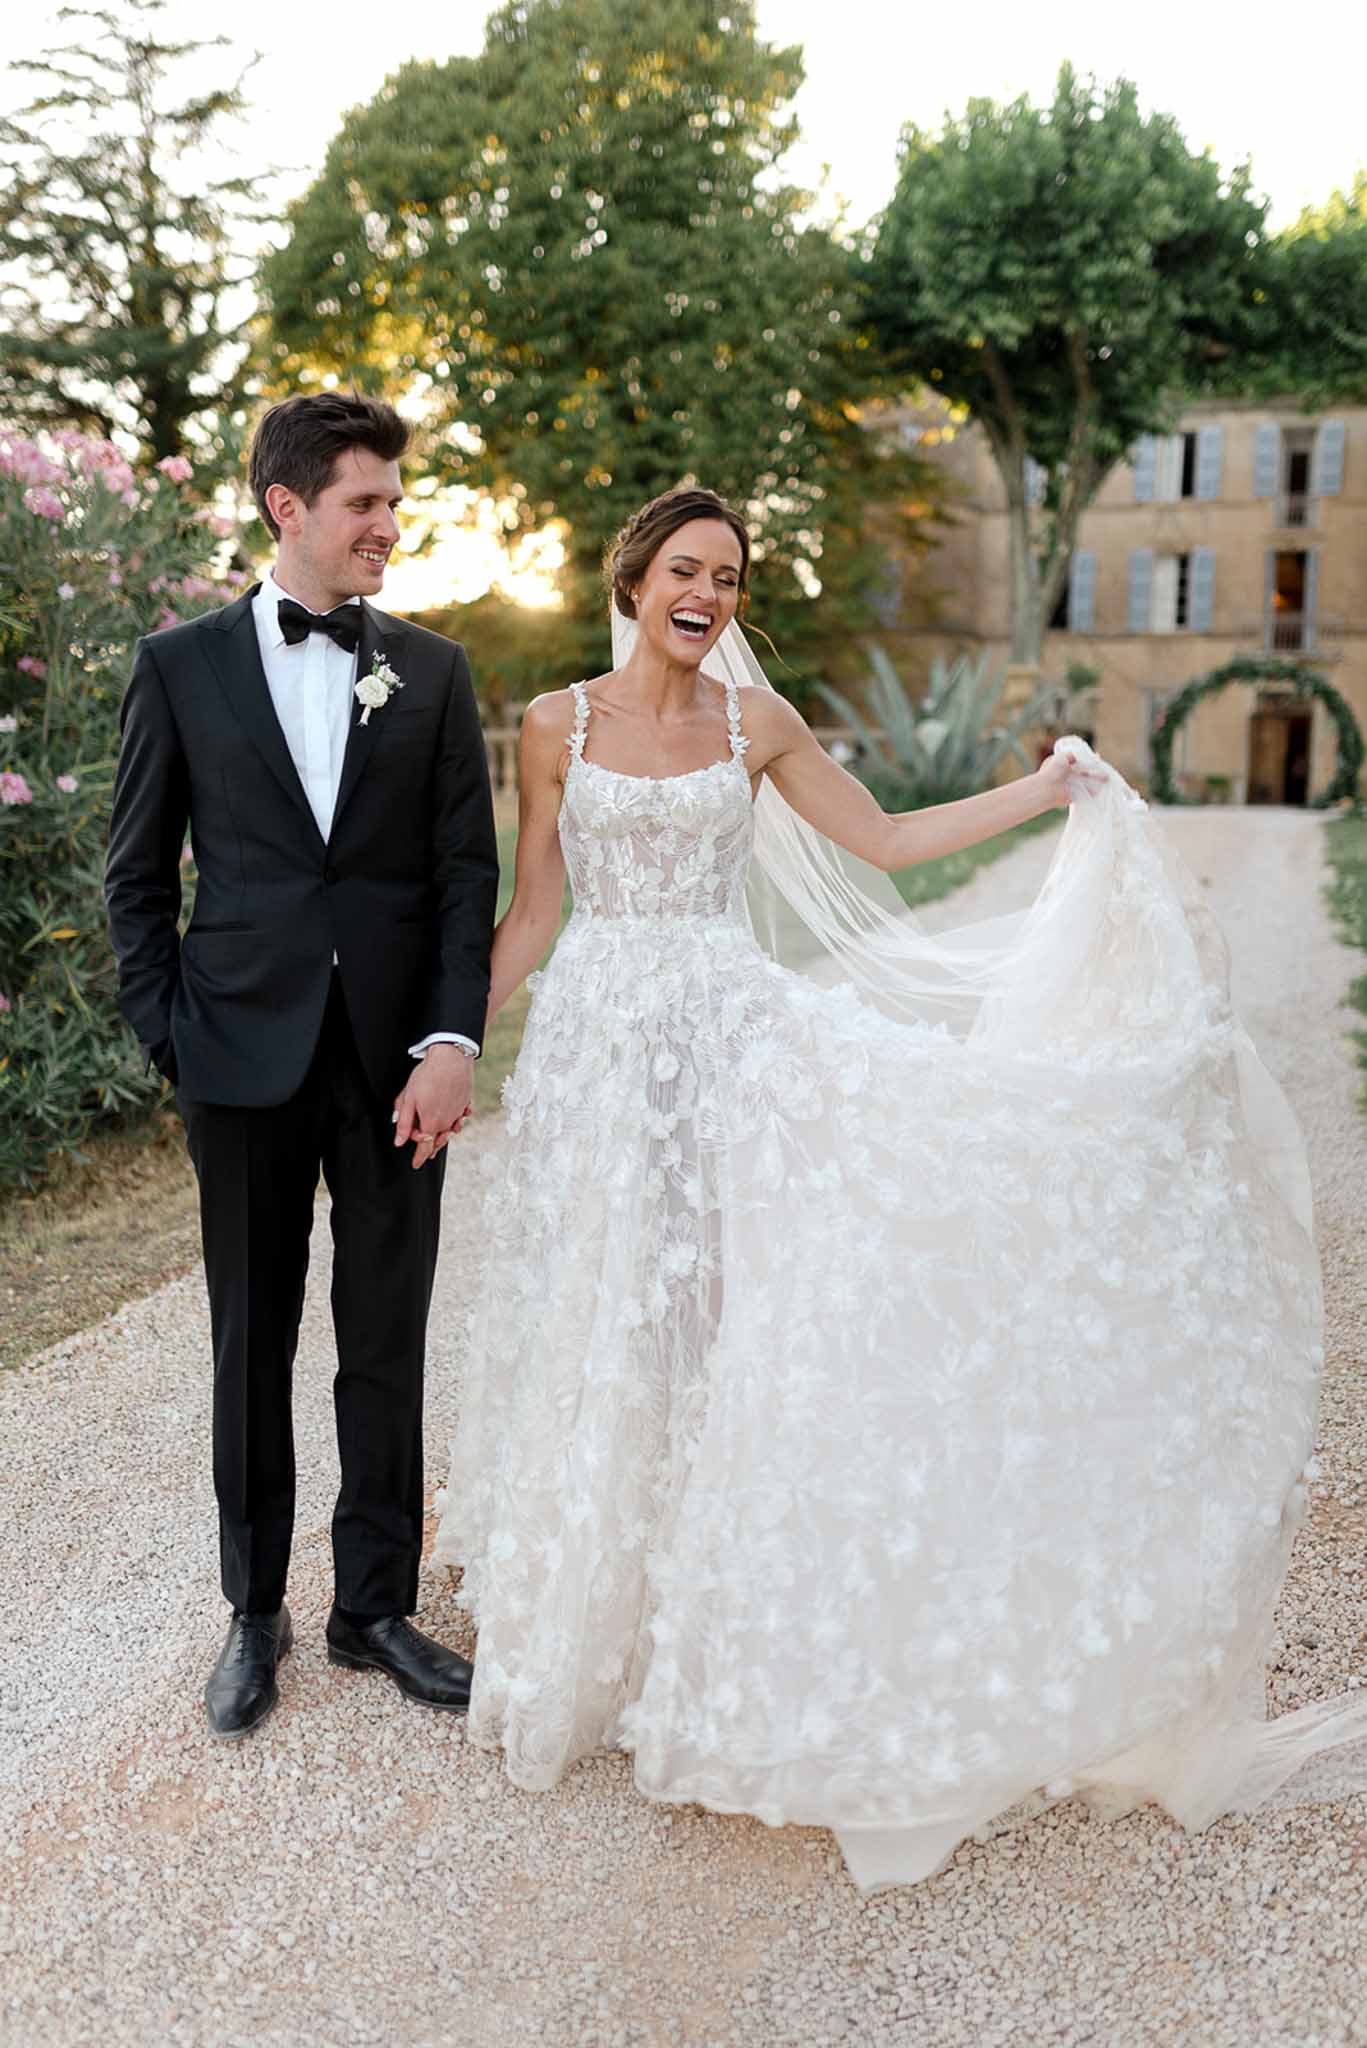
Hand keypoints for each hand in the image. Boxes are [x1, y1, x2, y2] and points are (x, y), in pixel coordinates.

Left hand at [392, 1045, 474, 1169]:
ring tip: (438, 1138)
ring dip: (443, 1136)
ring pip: (450, 1131)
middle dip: (430, 1148)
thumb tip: (399, 1142)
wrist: (451, 1058)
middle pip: (438, 1141)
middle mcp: (448, 1122)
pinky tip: (454, 1119)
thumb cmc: (428, 1076)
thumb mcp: (409, 1099)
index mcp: (432, 1123)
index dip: (419, 1158)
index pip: (424, 1148)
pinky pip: (461, 1118)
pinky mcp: (466, 1103)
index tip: (416, 1164)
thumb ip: (404, 1123)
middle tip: (423, 1151)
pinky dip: (456, 1121)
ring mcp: (459, 1113)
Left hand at [1035, 746, 1107, 810]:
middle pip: (1084, 772)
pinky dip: (1092, 791)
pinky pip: (1085, 793)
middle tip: (1105, 771)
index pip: (1078, 761)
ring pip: (1086, 782)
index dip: (1088, 760)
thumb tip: (1085, 756)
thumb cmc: (1053, 770)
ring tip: (1106, 778)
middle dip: (1095, 771)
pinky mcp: (1072, 795)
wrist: (1047, 787)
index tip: (1097, 758)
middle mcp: (1066, 775)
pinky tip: (1100, 789)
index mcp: (1062, 765)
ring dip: (1096, 780)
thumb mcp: (1063, 756)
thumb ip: (1074, 755)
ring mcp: (1070, 786)